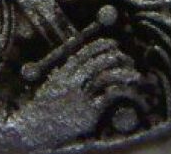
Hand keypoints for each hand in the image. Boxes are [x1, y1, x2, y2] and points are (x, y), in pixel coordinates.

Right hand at [8, 39, 146, 148]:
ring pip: (106, 77)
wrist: (35, 128)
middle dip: (116, 58)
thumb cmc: (44, 107)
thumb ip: (66, 73)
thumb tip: (76, 62)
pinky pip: (108, 96)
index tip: (113, 43)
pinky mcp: (88, 111)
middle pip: (98, 62)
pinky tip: (129, 90)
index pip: (86, 52)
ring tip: (135, 75)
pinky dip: (121, 90)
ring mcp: (80, 96)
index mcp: (65, 72)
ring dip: (123, 74)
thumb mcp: (52, 84)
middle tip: (127, 59)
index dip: (101, 45)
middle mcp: (73, 80)